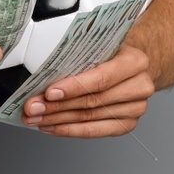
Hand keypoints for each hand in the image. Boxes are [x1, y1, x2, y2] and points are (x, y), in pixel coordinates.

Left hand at [22, 44, 153, 136]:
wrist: (133, 65)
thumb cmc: (113, 52)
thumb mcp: (101, 41)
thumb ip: (81, 50)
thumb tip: (45, 64)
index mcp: (136, 61)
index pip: (102, 78)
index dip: (74, 87)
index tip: (50, 92)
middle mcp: (140, 86)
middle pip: (93, 102)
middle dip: (57, 106)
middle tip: (33, 107)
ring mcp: (135, 108)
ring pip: (90, 118)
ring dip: (58, 120)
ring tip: (36, 118)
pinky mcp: (126, 124)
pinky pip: (93, 132)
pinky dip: (69, 130)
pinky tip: (51, 126)